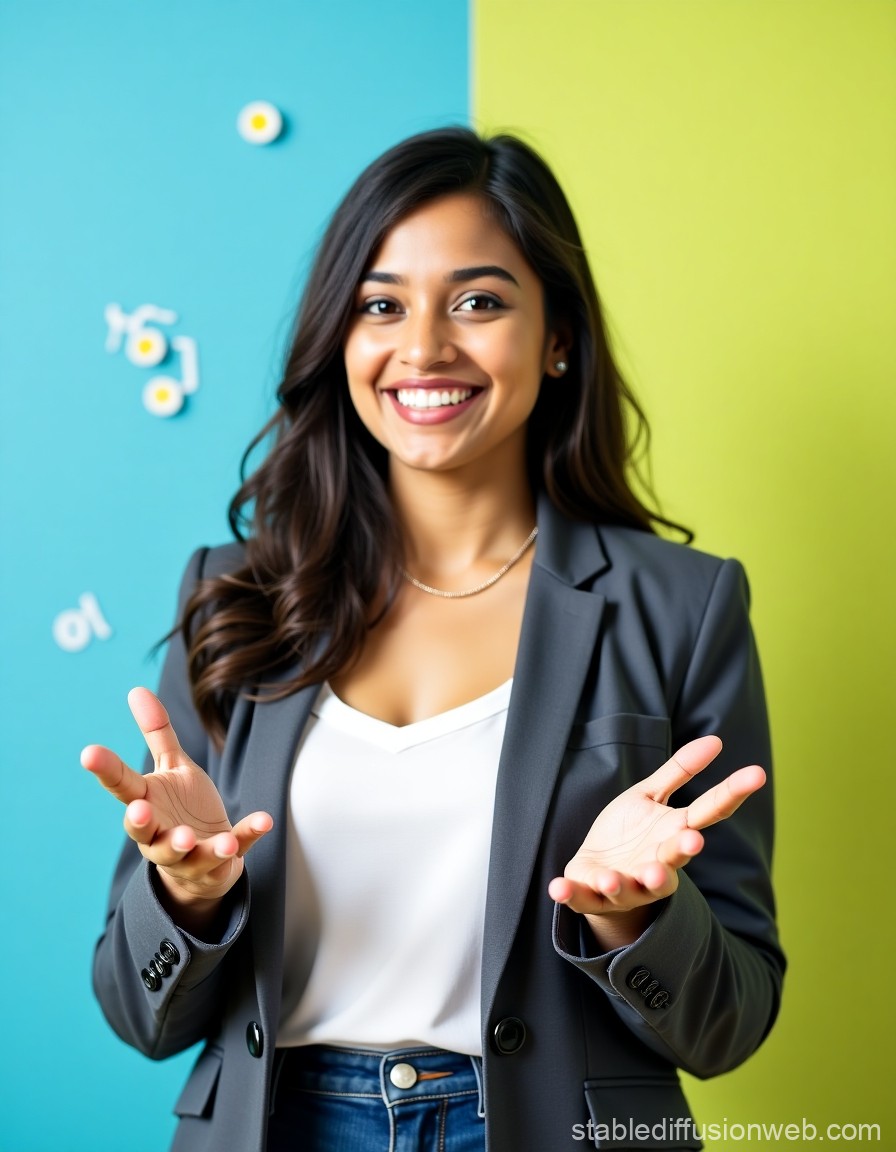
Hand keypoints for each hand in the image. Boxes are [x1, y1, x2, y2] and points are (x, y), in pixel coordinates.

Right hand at [82, 687, 272, 932]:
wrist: (205, 862)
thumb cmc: (181, 808)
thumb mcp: (172, 767)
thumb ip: (157, 733)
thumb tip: (136, 690)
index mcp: (147, 803)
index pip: (121, 786)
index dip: (106, 770)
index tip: (89, 752)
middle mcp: (161, 834)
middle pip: (145, 834)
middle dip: (142, 824)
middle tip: (140, 811)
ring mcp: (191, 853)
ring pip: (187, 855)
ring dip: (194, 846)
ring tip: (197, 838)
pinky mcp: (222, 861)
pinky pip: (236, 849)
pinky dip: (247, 835)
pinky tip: (263, 819)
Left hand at [548, 736, 764, 949]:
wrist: (598, 875)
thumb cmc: (631, 833)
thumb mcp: (651, 796)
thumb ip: (680, 772)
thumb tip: (716, 740)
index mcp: (673, 835)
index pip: (709, 812)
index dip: (732, 792)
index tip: (757, 772)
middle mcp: (655, 865)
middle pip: (671, 861)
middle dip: (680, 852)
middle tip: (692, 841)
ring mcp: (624, 884)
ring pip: (628, 888)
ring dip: (621, 883)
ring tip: (612, 878)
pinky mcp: (590, 894)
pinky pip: (580, 896)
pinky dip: (569, 893)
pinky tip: (557, 886)